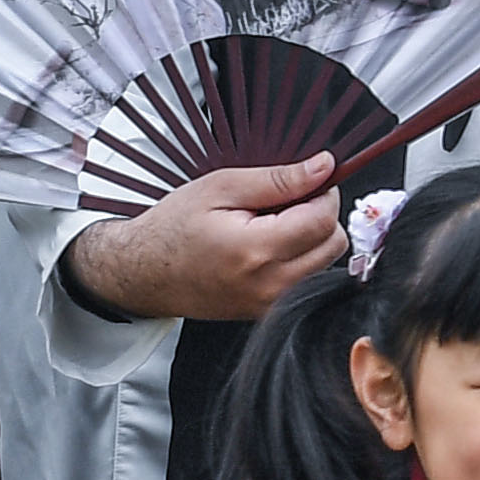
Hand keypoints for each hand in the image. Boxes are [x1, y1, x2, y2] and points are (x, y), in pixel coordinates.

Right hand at [72, 153, 350, 324]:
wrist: (146, 273)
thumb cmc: (174, 229)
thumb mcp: (221, 188)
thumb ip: (278, 179)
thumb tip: (323, 167)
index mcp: (256, 250)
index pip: (324, 219)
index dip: (322, 193)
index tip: (305, 181)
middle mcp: (270, 284)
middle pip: (334, 242)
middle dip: (319, 215)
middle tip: (284, 203)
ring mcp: (271, 304)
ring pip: (326, 262)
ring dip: (312, 237)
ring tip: (272, 224)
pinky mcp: (270, 311)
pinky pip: (308, 279)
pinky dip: (300, 258)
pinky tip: (269, 245)